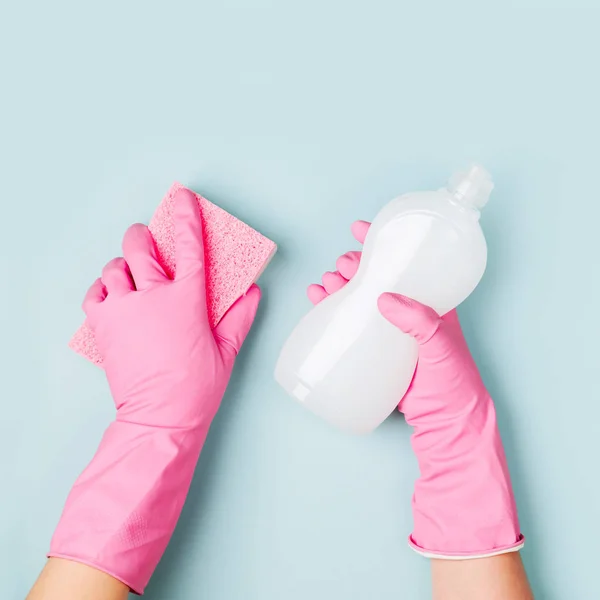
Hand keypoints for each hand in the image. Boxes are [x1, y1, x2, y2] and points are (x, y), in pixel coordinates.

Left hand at [49, 188, 260, 593]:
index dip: (186, 216)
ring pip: (115, 267)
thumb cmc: (197, 387)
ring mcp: (124, 309)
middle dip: (144, 235)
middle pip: (141, 246)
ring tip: (132, 277)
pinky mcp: (103, 325)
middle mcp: (153, 296)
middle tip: (148, 238)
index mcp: (187, 299)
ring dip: (124, 266)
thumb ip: (240, 316)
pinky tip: (115, 297)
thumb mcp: (227, 351)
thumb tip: (253, 292)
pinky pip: (95, 292)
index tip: (182, 197)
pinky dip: (103, 289)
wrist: (160, 418)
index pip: (189, 245)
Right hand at [308, 220, 522, 558]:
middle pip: (375, 279)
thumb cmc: (454, 384)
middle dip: (353, 266)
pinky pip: (350, 326)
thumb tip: (386, 299)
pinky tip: (318, 303)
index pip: (405, 264)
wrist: (446, 425)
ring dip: (339, 286)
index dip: (382, 243)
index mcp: (429, 305)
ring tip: (325, 283)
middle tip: (340, 265)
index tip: (360, 228)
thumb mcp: (442, 348)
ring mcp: (389, 333)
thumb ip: (420, 322)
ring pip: (359, 300)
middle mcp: (407, 314)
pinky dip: (332, 312)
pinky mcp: (374, 352)